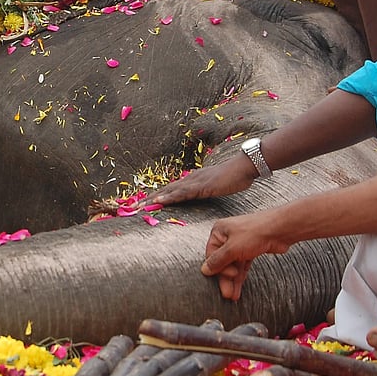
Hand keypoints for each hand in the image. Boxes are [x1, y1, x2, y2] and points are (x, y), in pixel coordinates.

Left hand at [141, 156, 256, 207]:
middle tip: (132, 208)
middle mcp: (190, 179)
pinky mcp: (202, 186)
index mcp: (192, 181)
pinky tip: (159, 201)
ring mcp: (195, 182)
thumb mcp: (215, 187)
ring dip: (153, 198)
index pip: (170, 190)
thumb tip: (198, 196)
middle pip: (165, 190)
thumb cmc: (233, 177)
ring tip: (139, 207)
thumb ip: (205, 191)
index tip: (142, 204)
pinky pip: (182, 193)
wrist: (244, 167)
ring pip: (169, 191)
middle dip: (148, 198)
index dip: (156, 196)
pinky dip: (169, 197)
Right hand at [200, 213, 291, 300]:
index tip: (221, 280)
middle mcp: (228, 236)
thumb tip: (205, 269)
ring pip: (233, 265)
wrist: (280, 230)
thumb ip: (217, 260)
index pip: (211, 255)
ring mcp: (240, 243)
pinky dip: (241, 276)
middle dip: (225, 278)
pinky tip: (239, 287)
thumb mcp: (232, 248)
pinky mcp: (251, 250)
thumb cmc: (256, 231)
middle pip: (223, 262)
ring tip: (233, 295)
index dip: (216, 269)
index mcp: (219, 231)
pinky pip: (242, 265)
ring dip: (233, 281)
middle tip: (227, 293)